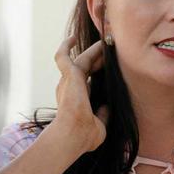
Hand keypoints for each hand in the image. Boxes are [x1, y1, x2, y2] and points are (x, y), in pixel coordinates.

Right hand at [54, 36, 107, 151]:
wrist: (73, 136)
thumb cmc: (84, 136)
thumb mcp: (100, 124)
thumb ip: (103, 114)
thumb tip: (108, 106)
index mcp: (76, 98)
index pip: (88, 79)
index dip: (98, 69)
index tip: (108, 63)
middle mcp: (69, 88)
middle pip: (86, 66)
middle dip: (97, 57)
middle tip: (110, 48)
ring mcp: (68, 81)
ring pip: (82, 59)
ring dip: (93, 50)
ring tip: (105, 41)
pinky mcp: (68, 76)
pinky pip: (62, 56)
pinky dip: (65, 46)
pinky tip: (73, 37)